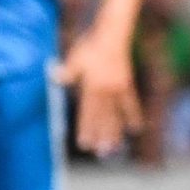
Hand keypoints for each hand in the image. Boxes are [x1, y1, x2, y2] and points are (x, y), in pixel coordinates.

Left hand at [57, 29, 141, 156]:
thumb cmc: (90, 46)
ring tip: (114, 148)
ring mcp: (118, 89)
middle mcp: (106, 91)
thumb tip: (54, 76)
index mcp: (92, 86)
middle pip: (102, 118)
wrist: (112, 35)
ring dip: (115, 132)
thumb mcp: (75, 57)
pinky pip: (130, 105)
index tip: (84, 143)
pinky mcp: (127, 86)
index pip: (87, 113)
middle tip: (98, 153)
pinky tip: (135, 129)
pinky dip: (133, 117)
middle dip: (100, 136)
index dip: (85, 129)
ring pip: (116, 115)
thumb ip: (67, 71)